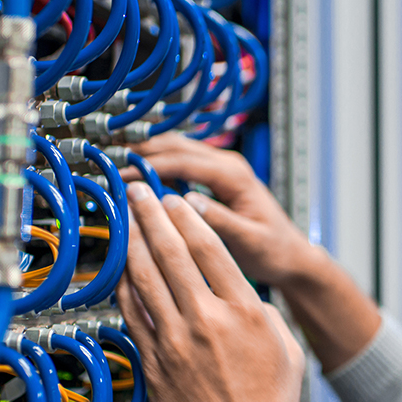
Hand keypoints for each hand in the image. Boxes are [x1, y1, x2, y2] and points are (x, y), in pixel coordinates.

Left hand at [117, 181, 315, 401]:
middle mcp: (209, 320)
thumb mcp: (284, 346)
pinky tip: (120, 268)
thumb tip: (241, 295)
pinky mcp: (155, 362)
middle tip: (140, 193)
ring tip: (125, 219)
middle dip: (153, 215)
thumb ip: (260, 311)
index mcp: (245, 310)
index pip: (211, 247)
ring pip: (147, 278)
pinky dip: (124, 285)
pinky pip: (133, 314)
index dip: (188, 217)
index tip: (176, 200)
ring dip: (133, 242)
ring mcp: (177, 341)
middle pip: (174, 253)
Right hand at [124, 133, 323, 288]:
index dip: (150, 166)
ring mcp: (222, 169)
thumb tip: (188, 204)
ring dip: (147, 155)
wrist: (291, 254)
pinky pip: (181, 164)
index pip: (184, 161)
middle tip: (110, 164)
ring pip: (177, 150)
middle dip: (142, 152)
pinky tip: (139, 178)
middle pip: (177, 146)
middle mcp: (228, 165)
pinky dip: (158, 165)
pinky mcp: (215, 180)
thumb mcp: (250, 240)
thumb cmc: (275, 250)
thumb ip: (221, 221)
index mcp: (235, 175)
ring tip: (117, 166)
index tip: (123, 175)